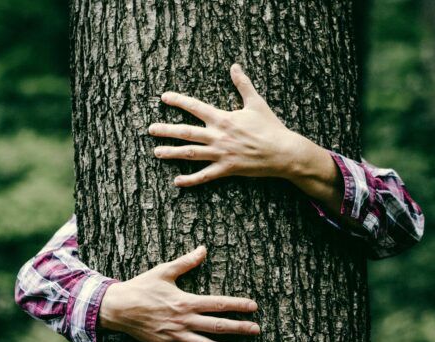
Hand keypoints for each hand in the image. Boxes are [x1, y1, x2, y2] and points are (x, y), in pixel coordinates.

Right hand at [99, 245, 260, 341]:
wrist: (117, 306)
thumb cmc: (141, 287)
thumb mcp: (164, 271)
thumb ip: (186, 261)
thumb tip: (204, 249)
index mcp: (186, 301)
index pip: (218, 304)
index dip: (238, 305)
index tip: (254, 307)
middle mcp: (184, 321)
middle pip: (217, 326)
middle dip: (239, 329)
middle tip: (257, 331)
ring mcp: (175, 336)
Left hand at [149, 63, 331, 187]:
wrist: (283, 152)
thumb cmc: (270, 127)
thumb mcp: (256, 103)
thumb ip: (242, 84)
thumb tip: (234, 66)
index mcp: (223, 118)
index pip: (196, 107)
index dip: (178, 101)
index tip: (164, 98)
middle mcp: (218, 136)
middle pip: (186, 132)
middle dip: (166, 130)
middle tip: (150, 129)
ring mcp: (221, 154)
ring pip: (190, 153)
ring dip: (172, 153)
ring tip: (156, 152)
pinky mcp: (227, 169)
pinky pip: (205, 176)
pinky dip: (190, 180)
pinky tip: (177, 182)